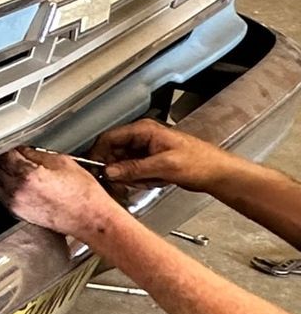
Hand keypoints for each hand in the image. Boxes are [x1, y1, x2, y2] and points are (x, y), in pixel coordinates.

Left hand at [0, 147, 124, 237]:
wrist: (91, 220)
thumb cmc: (83, 194)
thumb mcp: (63, 162)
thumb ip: (37, 153)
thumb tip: (23, 149)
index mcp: (27, 175)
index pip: (4, 154)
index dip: (7, 145)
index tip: (12, 143)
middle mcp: (16, 191)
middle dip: (0, 158)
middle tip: (11, 152)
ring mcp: (15, 204)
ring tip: (11, 165)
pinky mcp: (18, 213)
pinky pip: (0, 195)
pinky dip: (2, 185)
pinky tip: (15, 180)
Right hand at [90, 119, 240, 192]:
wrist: (218, 173)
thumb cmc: (200, 162)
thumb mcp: (164, 166)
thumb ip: (134, 168)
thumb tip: (109, 171)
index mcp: (144, 130)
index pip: (109, 138)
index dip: (99, 153)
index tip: (94, 169)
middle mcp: (142, 137)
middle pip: (114, 151)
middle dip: (116, 169)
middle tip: (119, 182)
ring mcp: (146, 149)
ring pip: (123, 163)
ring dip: (130, 176)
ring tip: (146, 181)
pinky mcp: (151, 160)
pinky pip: (134, 170)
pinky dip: (138, 179)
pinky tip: (152, 182)